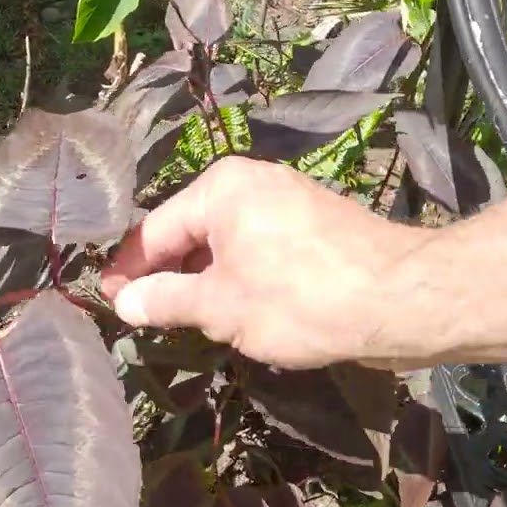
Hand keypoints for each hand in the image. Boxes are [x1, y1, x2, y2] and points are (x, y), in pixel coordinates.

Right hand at [101, 157, 421, 368]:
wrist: (401, 300)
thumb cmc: (300, 299)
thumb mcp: (220, 306)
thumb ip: (166, 300)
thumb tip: (125, 302)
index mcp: (220, 189)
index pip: (154, 230)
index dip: (127, 269)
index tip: (105, 300)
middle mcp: (250, 183)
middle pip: (189, 232)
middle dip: (166, 275)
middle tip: (140, 317)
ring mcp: (286, 202)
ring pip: (224, 244)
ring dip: (203, 281)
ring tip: (184, 322)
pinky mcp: (313, 227)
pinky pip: (257, 250)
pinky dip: (238, 278)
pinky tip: (235, 313)